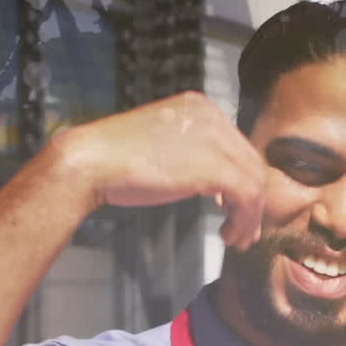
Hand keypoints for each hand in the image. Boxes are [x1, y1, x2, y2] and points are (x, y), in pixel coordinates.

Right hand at [57, 90, 266, 249]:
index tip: (234, 209)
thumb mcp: (164, 147)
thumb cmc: (116, 160)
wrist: (91, 161)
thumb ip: (192, 155)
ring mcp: (215, 139)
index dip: (241, 180)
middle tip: (243, 231)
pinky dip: (243, 219)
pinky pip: (246, 195)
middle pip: (250, 162)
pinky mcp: (214, 166)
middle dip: (252, 201)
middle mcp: (212, 116)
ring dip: (249, 215)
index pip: (237, 147)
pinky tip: (227, 234)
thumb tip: (216, 184)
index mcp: (200, 107)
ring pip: (254, 181)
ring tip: (235, 239)